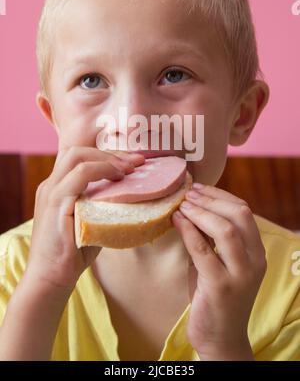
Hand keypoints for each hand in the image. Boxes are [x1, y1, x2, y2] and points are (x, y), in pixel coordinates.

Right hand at [26, 146, 144, 290]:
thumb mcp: (90, 222)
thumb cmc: (73, 253)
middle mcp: (52, 184)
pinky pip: (81, 173)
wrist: (50, 278)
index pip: (80, 158)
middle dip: (110, 152)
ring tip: (130, 168)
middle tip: (137, 161)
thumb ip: (103, 206)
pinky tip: (119, 177)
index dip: (107, 155)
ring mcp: (51, 191)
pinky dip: (102, 169)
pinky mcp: (56, 201)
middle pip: (79, 151)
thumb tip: (133, 198)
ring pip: (78, 155)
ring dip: (108, 158)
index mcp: (58, 188)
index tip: (132, 162)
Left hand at [172, 183, 266, 359]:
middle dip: (211, 199)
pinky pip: (203, 250)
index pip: (244, 212)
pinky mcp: (221, 287)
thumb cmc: (217, 296)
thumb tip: (191, 207)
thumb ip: (212, 238)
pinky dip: (188, 230)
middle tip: (188, 193)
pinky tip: (176, 220)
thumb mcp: (220, 263)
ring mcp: (240, 275)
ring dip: (200, 212)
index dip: (221, 195)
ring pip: (225, 230)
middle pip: (239, 216)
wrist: (221, 339)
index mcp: (256, 252)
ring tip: (182, 204)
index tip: (199, 188)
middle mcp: (254, 262)